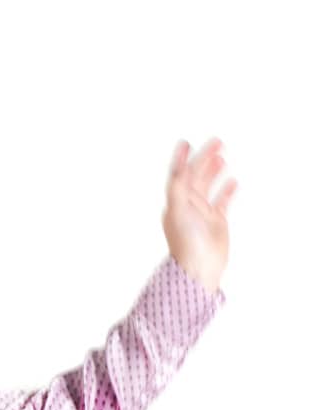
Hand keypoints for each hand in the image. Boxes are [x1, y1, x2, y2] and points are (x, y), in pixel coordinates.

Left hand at [161, 137, 235, 294]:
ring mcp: (203, 213)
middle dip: (204, 158)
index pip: (179, 174)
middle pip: (196, 176)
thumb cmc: (186, 241)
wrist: (199, 268)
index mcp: (176, 202)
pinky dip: (227, 190)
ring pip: (209, 186)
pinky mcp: (216, 222)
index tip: (186, 142)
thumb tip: (179, 165)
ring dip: (214, 171)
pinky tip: (234, 181)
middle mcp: (188, 206)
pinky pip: (222, 201)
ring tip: (222, 157)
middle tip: (216, 142)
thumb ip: (178, 186)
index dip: (182, 158)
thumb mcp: (178, 209)